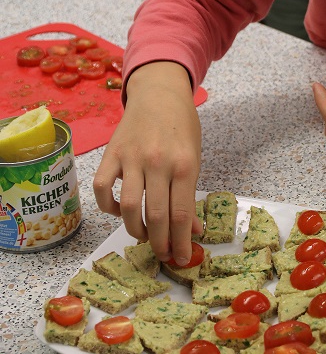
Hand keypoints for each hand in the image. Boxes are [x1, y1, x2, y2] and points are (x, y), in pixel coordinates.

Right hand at [93, 62, 202, 264]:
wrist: (160, 94)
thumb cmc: (182, 129)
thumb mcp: (196, 160)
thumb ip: (191, 196)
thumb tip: (193, 230)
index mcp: (185, 166)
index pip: (181, 215)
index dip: (181, 243)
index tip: (182, 259)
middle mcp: (158, 163)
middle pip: (156, 217)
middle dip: (160, 244)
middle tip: (162, 254)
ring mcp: (132, 158)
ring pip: (127, 208)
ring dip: (134, 230)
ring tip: (143, 235)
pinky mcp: (111, 154)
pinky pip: (102, 188)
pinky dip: (107, 207)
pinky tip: (117, 211)